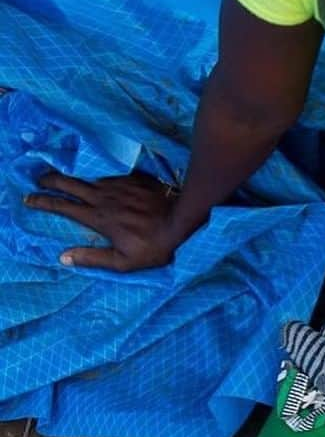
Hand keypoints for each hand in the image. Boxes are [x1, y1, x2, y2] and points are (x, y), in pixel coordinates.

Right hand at [25, 170, 182, 271]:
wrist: (183, 221)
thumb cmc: (155, 246)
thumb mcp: (124, 262)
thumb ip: (93, 258)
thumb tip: (63, 257)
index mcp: (98, 217)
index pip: (64, 207)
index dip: (44, 202)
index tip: (30, 199)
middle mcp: (104, 197)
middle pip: (70, 184)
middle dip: (51, 180)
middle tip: (39, 179)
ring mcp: (120, 185)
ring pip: (89, 177)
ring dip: (75, 177)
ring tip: (66, 178)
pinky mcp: (135, 178)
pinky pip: (113, 175)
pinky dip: (102, 176)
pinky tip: (101, 178)